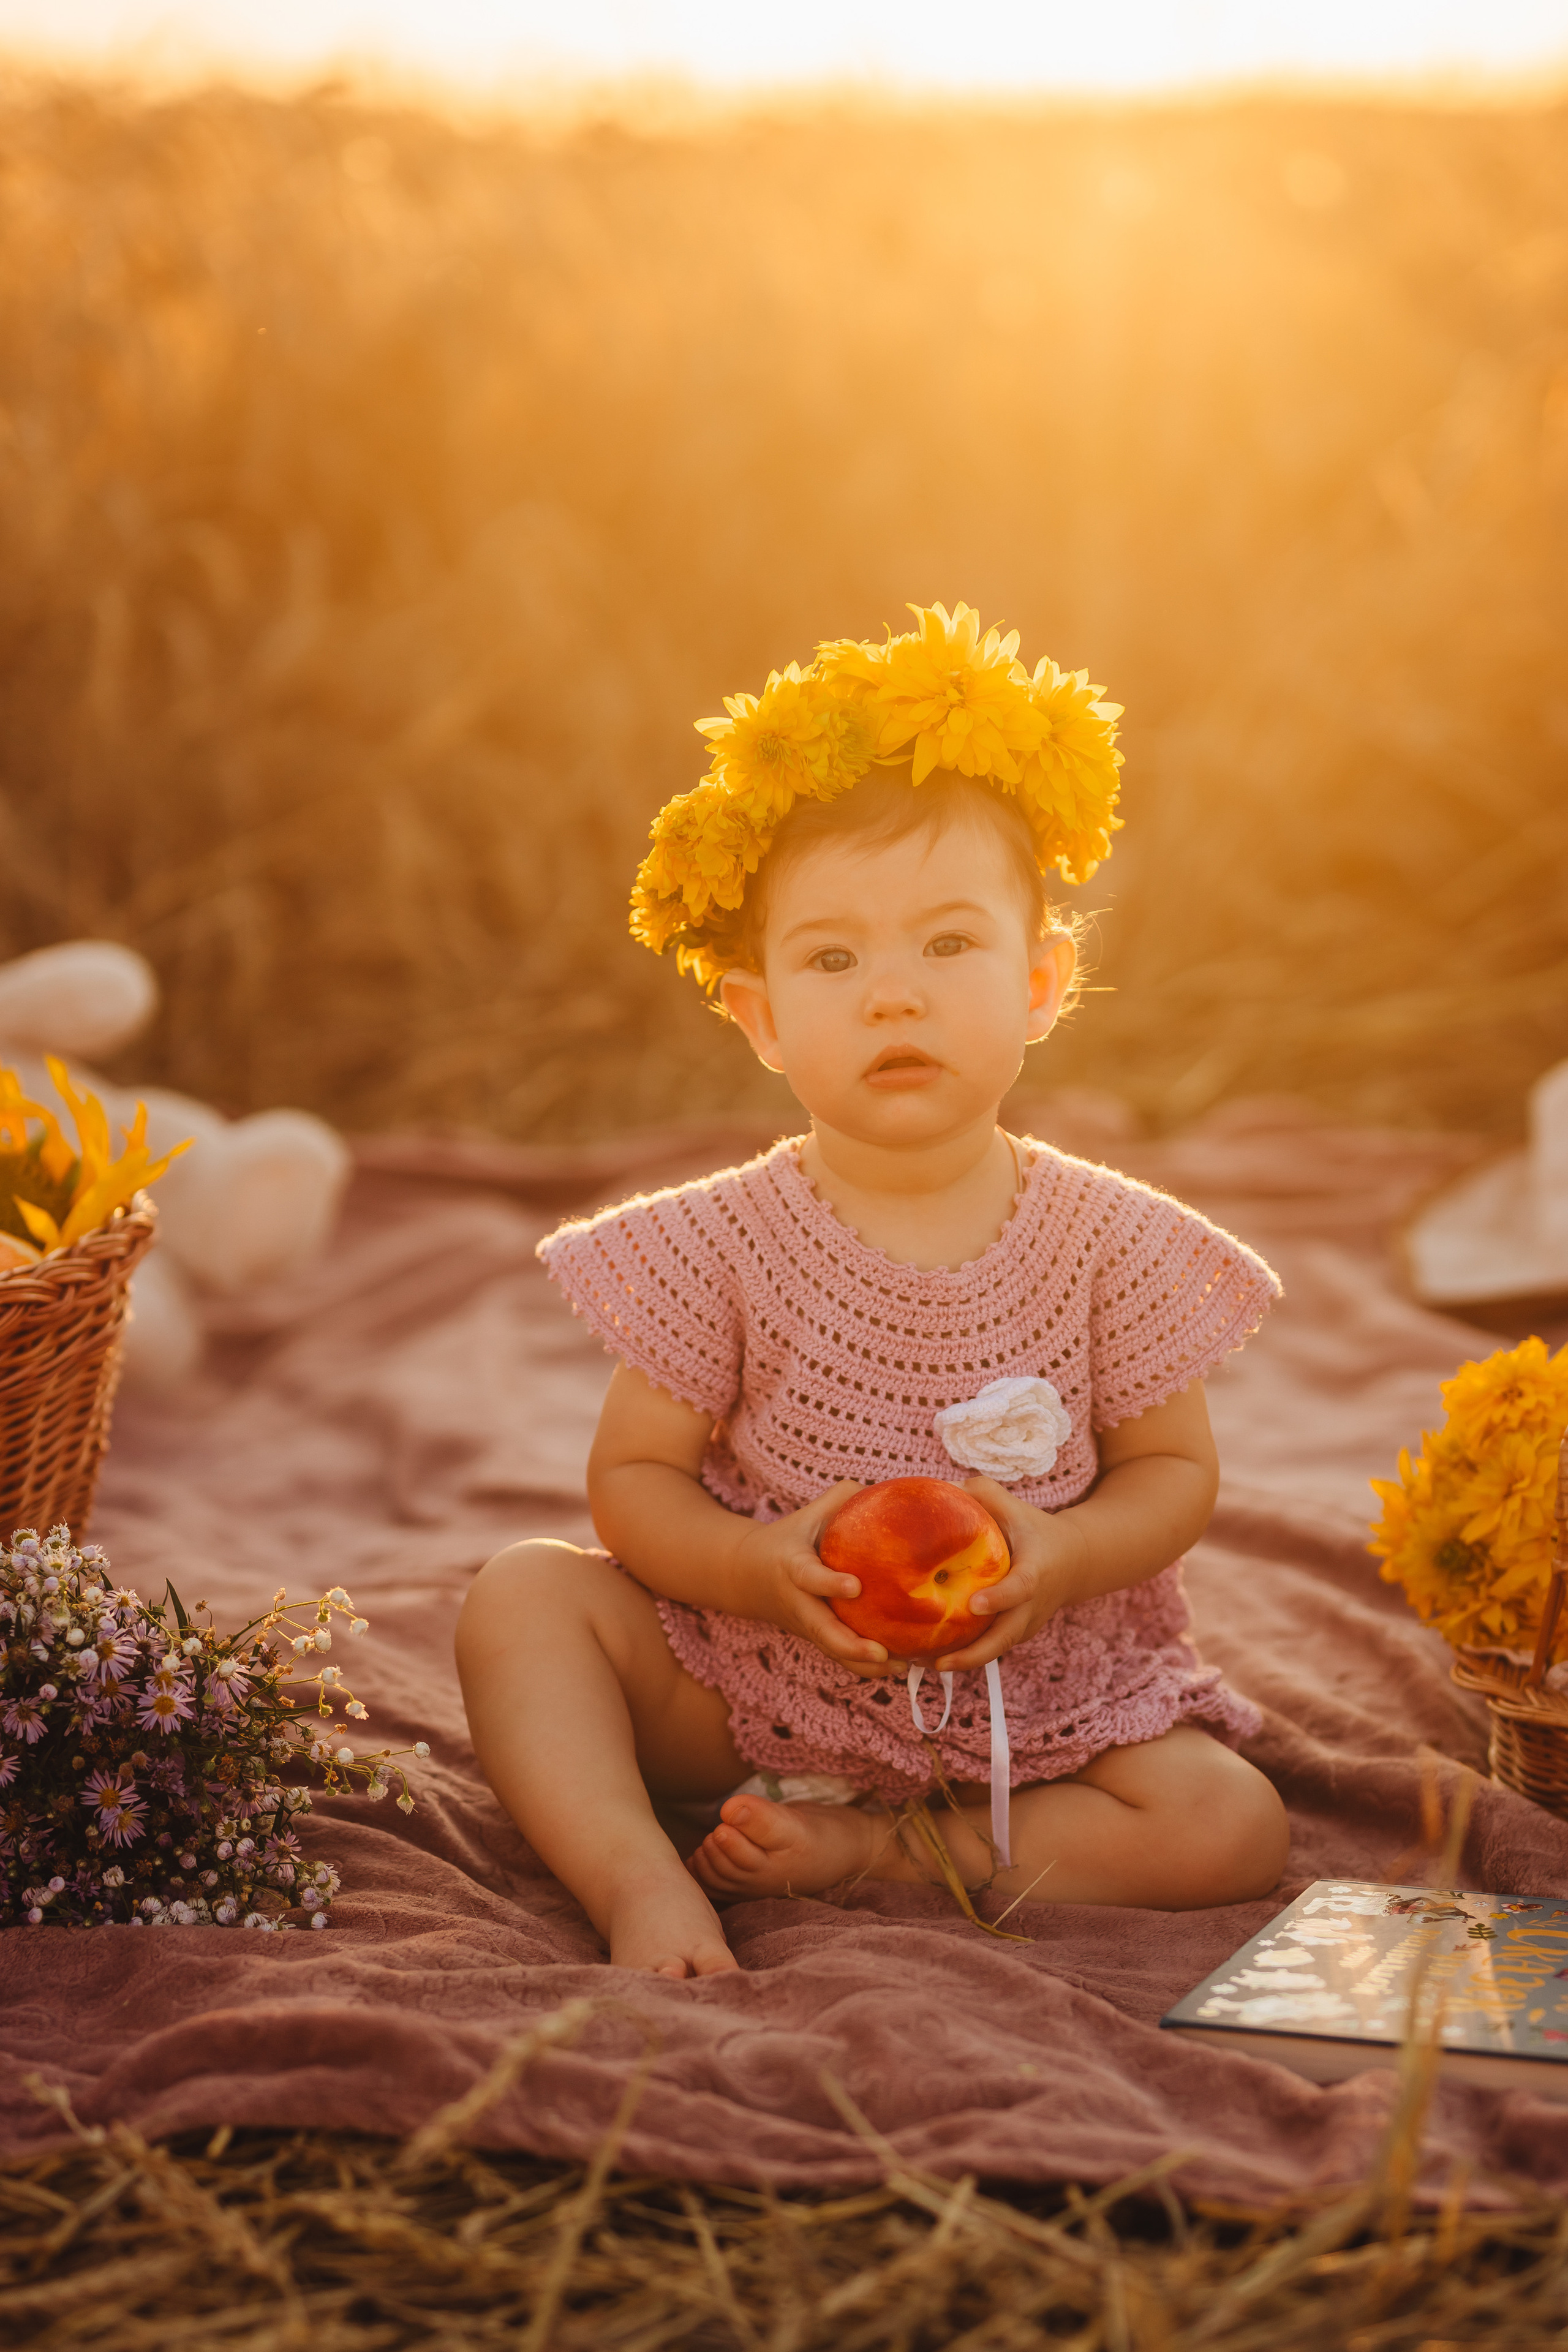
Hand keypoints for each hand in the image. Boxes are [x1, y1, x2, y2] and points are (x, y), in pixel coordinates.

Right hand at [729, 1482, 896, 1675]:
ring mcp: (806, 1626)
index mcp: (791, 1567)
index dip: (828, 1583)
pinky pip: (840, 1657)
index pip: (808, 1577)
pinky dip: (866, 1666)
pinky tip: (902, 1665)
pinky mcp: (815, 1639)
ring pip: (832, 1651)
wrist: (746, 1576)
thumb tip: (888, 1489)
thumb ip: (842, 1499)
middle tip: (882, 1653)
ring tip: (901, 1666)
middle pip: (821, 1631)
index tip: (855, 1587)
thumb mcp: (807, 1515)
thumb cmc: (789, 1538)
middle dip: (850, 1646)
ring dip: (863, 1664)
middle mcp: (797, 1603)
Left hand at [928, 1477, 1086, 1672]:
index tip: (974, 1605)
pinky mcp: (1017, 1635)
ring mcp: (1026, 1625)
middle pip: (1006, 1638)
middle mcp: (1032, 1606)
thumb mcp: (1012, 1505)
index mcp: (1035, 1570)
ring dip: (963, 1663)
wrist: (1075, 1561)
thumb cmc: (1034, 1527)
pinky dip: (965, 1659)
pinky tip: (929, 1659)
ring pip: (995, 1651)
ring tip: (920, 1665)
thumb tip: (936, 1489)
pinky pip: (991, 1650)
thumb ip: (978, 1493)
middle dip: (974, 1655)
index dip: (999, 1598)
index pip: (1020, 1588)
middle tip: (938, 1663)